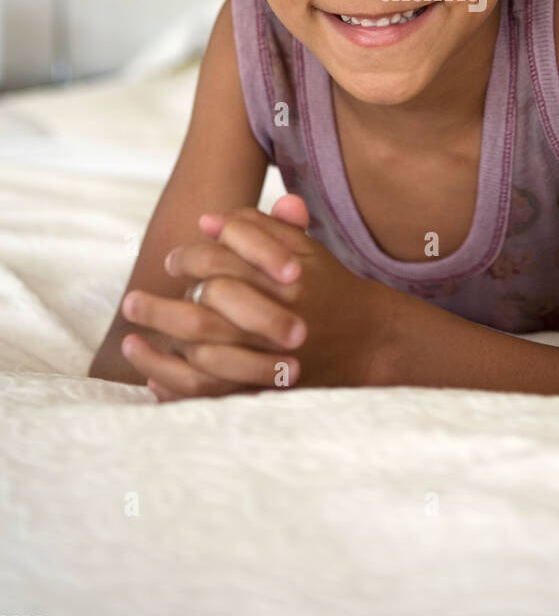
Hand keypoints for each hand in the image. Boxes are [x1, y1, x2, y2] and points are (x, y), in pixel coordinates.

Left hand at [121, 195, 391, 398]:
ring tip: (132, 341)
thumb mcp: (303, 248)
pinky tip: (153, 381)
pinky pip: (214, 395)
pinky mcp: (268, 390)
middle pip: (205, 309)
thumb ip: (259, 228)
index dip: (188, 259)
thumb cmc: (328, 287)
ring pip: (203, 355)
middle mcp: (277, 317)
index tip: (171, 263)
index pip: (221, 260)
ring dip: (161, 351)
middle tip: (131, 303)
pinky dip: (180, 389)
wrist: (370, 342)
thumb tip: (206, 221)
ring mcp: (272, 358)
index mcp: (284, 276)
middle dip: (161, 306)